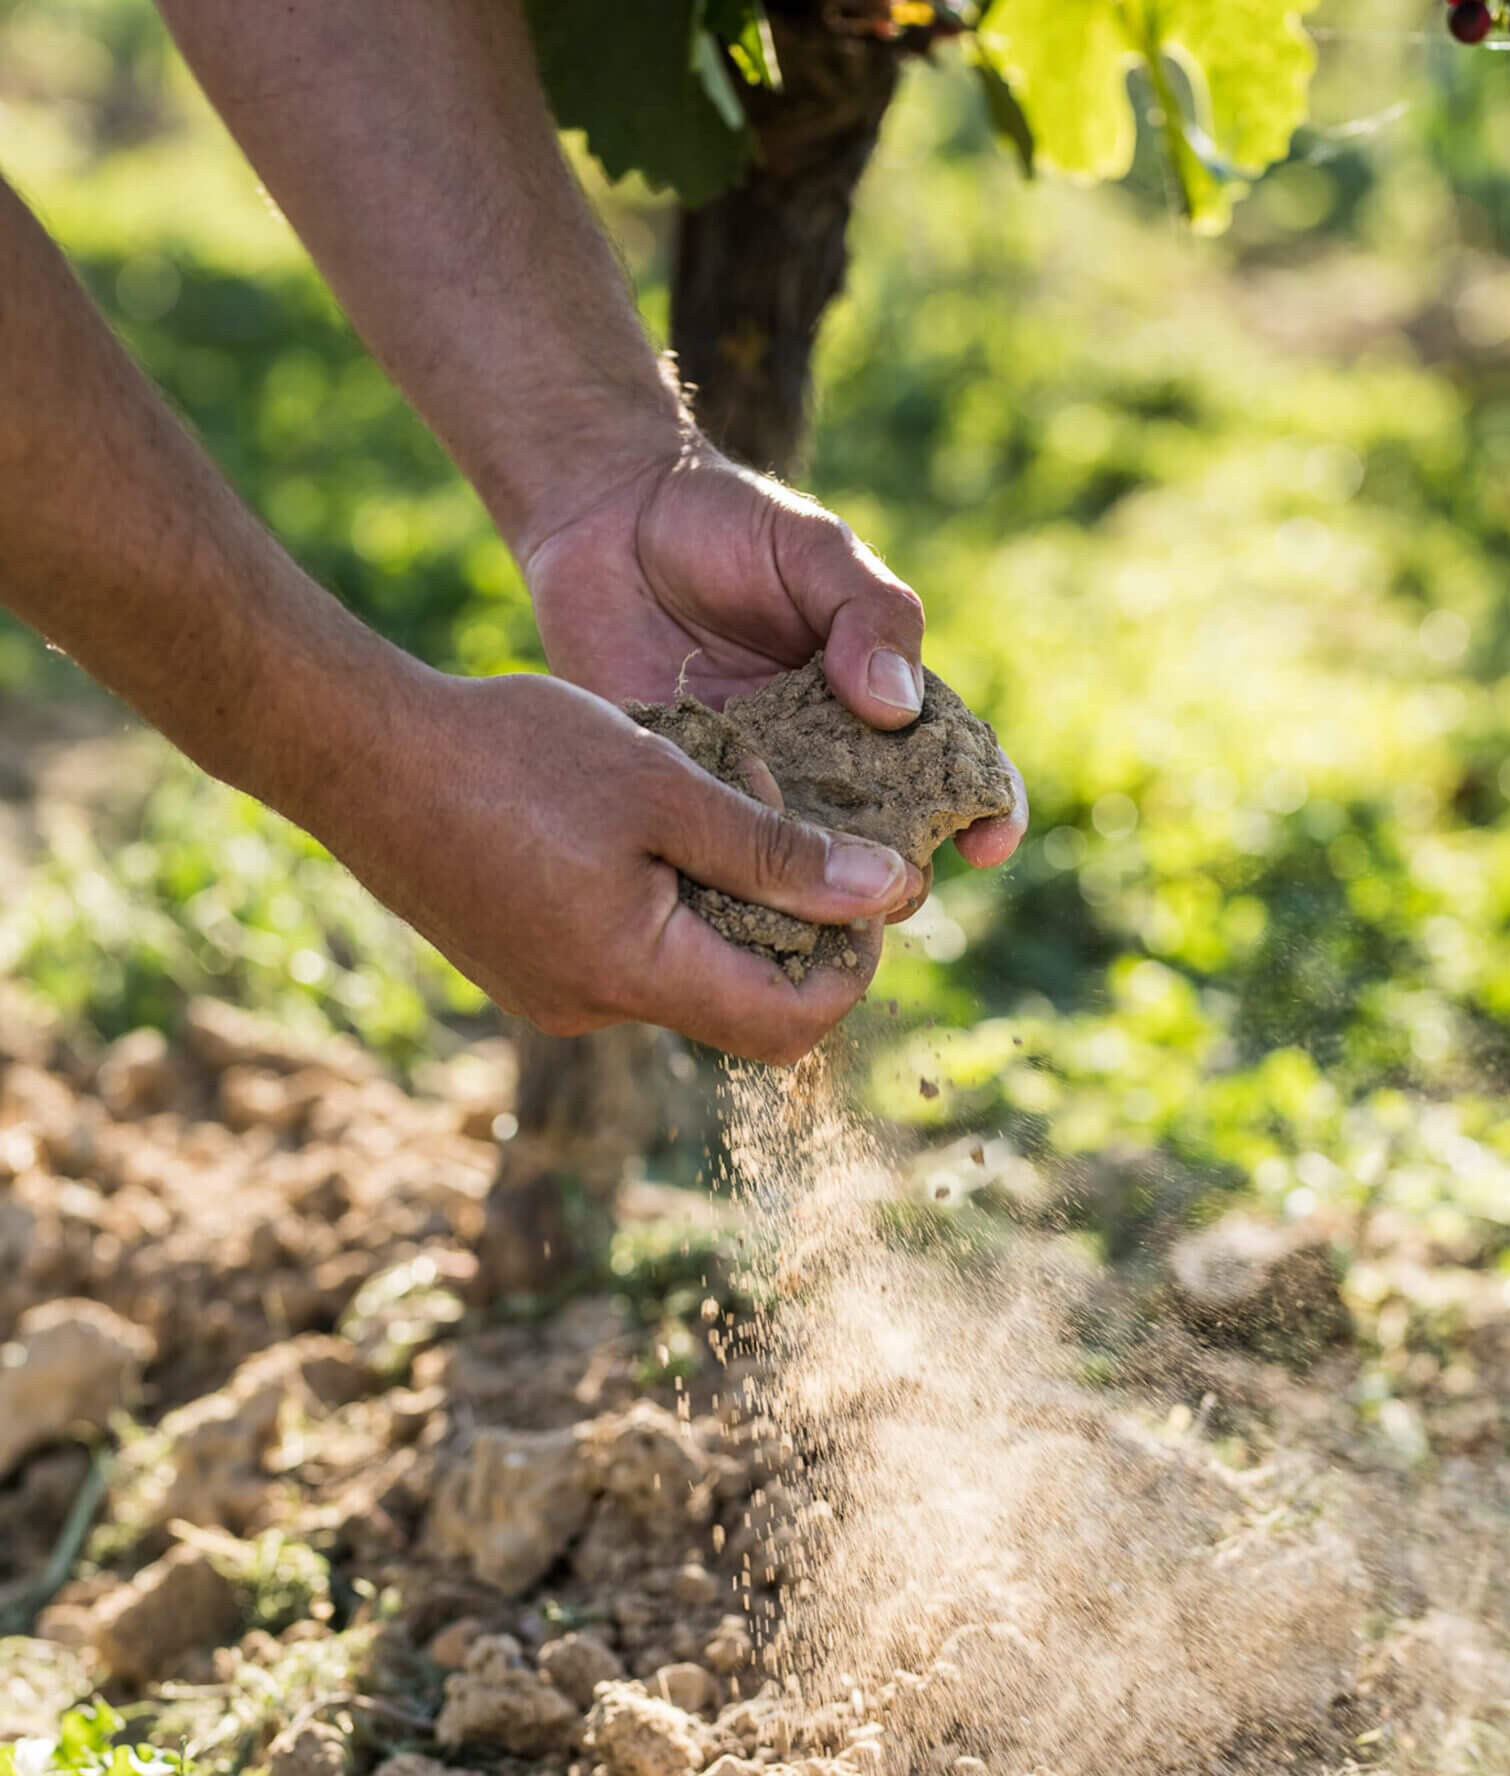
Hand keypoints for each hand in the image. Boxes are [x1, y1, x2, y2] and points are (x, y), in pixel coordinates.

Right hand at [307, 656, 923, 1063]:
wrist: (356, 750)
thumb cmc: (512, 753)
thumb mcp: (666, 785)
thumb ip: (778, 849)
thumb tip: (885, 893)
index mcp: (636, 975)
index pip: (789, 1025)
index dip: (848, 966)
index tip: (864, 883)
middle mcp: (593, 1009)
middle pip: (740, 1003)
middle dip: (790, 923)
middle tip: (794, 819)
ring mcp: (549, 992)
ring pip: (683, 969)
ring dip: (723, 897)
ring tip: (713, 794)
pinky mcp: (521, 964)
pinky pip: (625, 950)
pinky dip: (663, 896)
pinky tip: (646, 814)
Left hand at [522, 433, 1028, 878]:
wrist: (606, 520)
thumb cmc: (727, 525)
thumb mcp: (814, 548)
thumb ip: (869, 613)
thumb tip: (899, 709)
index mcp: (883, 703)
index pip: (958, 769)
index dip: (989, 811)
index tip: (989, 841)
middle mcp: (828, 759)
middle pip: (887, 841)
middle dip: (900, 878)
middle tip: (891, 889)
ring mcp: (755, 785)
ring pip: (802, 869)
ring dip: (816, 901)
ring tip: (819, 918)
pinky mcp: (682, 795)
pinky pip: (713, 854)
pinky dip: (727, 886)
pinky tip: (731, 905)